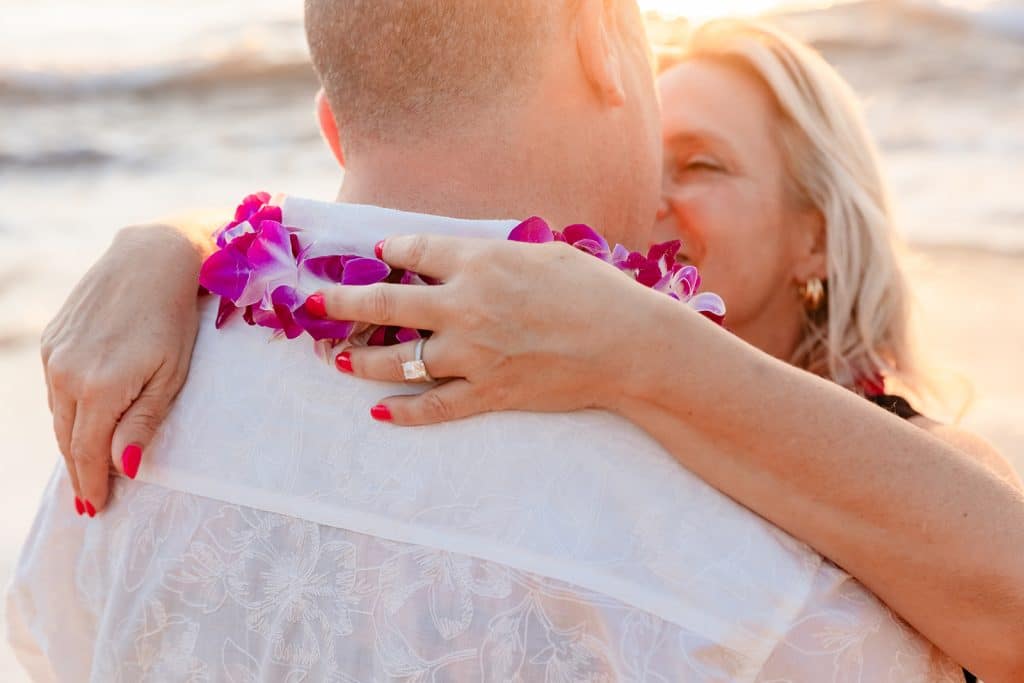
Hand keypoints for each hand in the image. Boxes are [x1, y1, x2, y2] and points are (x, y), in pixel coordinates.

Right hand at [41, 224, 204, 515]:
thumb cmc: (173, 319)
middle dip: (78, 472)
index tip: (95, 510)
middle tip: (86, 503)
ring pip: (58, 414)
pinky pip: (55, 388)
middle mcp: (66, 373)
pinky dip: (67, 411)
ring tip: (82, 471)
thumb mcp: (171, 375)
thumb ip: (143, 422)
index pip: (87, 452)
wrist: (152, 257)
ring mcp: (54, 354)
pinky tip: (78, 423)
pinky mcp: (52, 338)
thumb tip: (124, 468)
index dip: (91, 484)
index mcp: (98, 388)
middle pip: (67, 438)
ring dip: (70, 443)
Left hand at [319, 234, 665, 424]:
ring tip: (334, 360)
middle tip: (311, 303)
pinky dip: (403, 412)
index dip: (388, 252)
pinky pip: (434, 406)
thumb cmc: (593, 288)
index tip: (374, 254)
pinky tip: (378, 411)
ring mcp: (473, 355)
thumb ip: (492, 254)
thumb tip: (460, 258)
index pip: (413, 254)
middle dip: (340, 304)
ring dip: (359, 360)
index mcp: (479, 263)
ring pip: (397, 361)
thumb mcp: (541, 251)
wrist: (628, 344)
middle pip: (384, 305)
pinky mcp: (488, 393)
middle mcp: (465, 308)